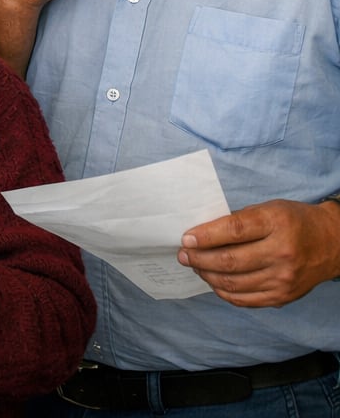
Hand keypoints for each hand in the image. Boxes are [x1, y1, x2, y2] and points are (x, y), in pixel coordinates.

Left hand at [178, 199, 339, 306]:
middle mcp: (282, 253)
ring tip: (195, 266)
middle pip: (229, 261)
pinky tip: (214, 281)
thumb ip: (238, 221)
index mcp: (276, 224)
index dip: (204, 236)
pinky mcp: (283, 297)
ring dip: (207, 275)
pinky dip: (223, 291)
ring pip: (233, 283)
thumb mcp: (268, 209)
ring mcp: (284, 279)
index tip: (185, 239)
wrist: (333, 244)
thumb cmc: (294, 221)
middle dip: (198, 259)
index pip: (232, 231)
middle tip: (183, 255)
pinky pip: (244, 299)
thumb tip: (200, 235)